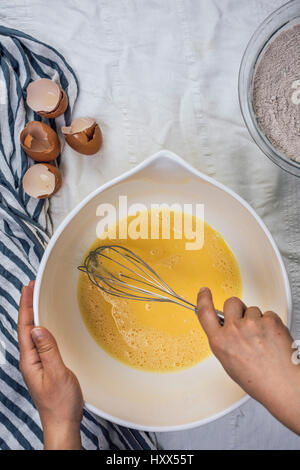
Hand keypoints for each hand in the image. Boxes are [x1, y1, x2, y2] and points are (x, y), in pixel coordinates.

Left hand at [18, 281, 83, 449]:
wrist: (62, 423)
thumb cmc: (60, 403)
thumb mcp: (57, 374)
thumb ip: (48, 350)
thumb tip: (38, 328)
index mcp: (29, 360)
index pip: (25, 327)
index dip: (26, 306)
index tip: (29, 288)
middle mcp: (30, 360)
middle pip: (25, 327)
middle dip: (27, 306)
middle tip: (31, 287)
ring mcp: (36, 363)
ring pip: (32, 333)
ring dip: (33, 315)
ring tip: (36, 299)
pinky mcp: (44, 366)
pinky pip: (40, 341)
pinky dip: (41, 326)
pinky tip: (46, 324)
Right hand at [197, 287, 299, 434]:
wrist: (283, 385)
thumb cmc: (259, 380)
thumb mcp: (230, 363)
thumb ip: (225, 342)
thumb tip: (226, 330)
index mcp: (220, 342)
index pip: (205, 313)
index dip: (203, 299)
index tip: (204, 292)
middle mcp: (234, 330)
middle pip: (231, 303)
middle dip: (238, 308)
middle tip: (245, 320)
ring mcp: (252, 323)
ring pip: (253, 310)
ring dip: (257, 320)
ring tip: (263, 339)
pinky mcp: (270, 320)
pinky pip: (269, 314)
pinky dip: (272, 324)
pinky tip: (273, 339)